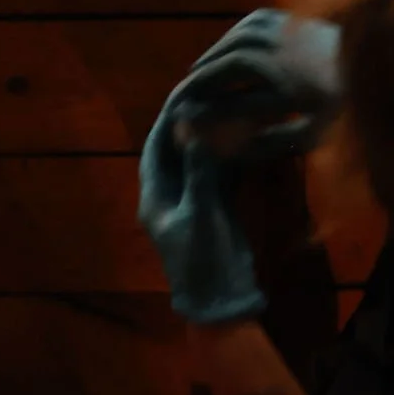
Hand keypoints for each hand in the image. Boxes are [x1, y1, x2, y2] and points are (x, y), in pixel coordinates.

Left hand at [139, 118, 264, 325]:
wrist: (220, 298)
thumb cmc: (201, 259)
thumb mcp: (199, 214)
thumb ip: (198, 174)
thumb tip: (194, 134)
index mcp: (154, 200)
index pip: (152, 154)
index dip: (162, 126)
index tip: (176, 98)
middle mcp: (169, 198)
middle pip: (173, 155)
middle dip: (185, 127)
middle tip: (202, 97)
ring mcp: (192, 204)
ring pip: (196, 164)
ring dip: (207, 140)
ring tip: (222, 110)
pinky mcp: (213, 210)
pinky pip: (217, 177)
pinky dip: (226, 159)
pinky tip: (240, 139)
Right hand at [162, 9, 342, 162]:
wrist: (377, 67)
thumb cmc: (342, 111)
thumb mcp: (311, 138)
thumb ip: (270, 143)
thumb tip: (230, 147)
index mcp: (304, 95)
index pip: (242, 105)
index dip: (211, 114)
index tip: (189, 122)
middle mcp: (300, 59)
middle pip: (238, 63)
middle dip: (206, 78)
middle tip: (184, 92)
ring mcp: (301, 34)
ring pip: (243, 37)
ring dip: (215, 53)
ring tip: (198, 70)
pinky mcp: (302, 17)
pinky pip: (257, 20)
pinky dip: (234, 33)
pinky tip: (225, 47)